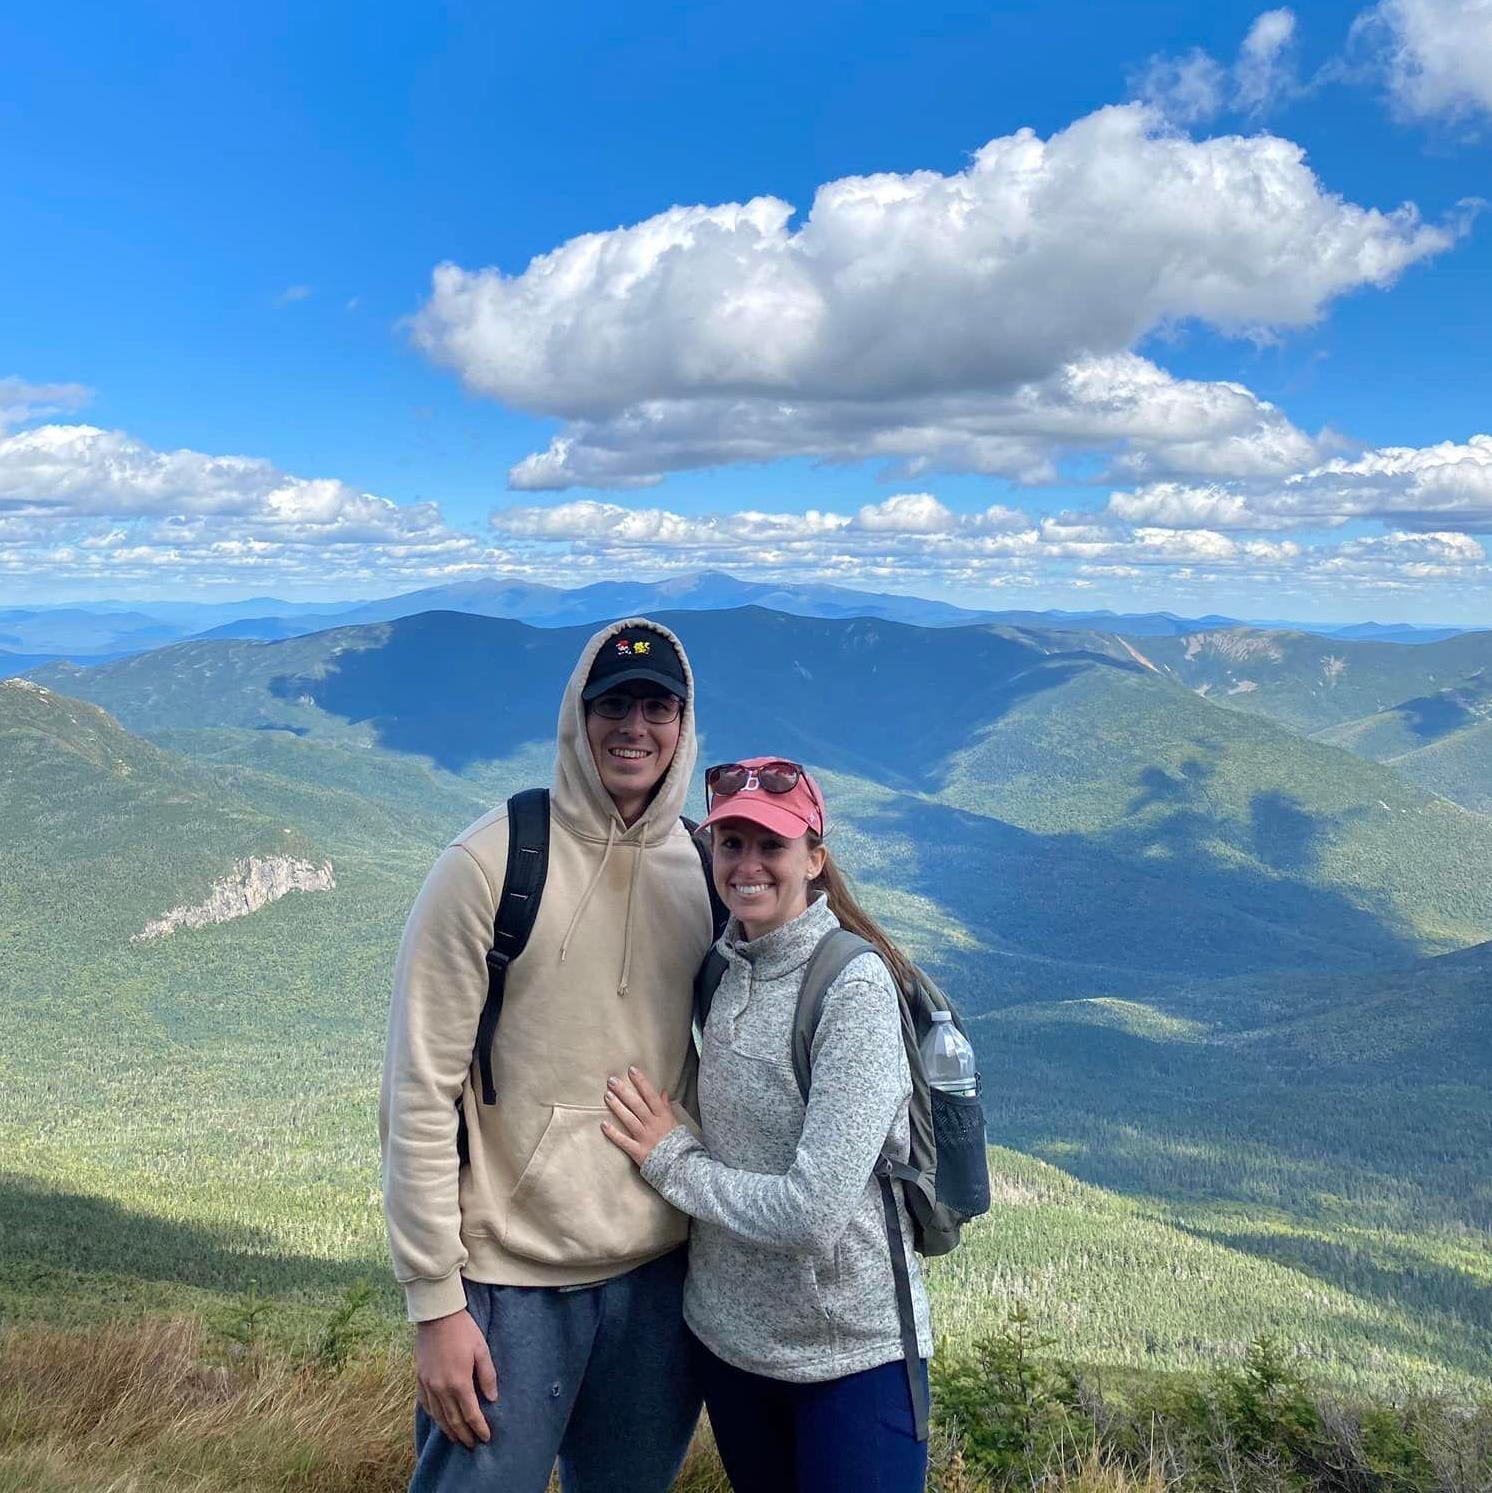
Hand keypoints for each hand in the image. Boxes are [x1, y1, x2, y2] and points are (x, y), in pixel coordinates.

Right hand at [414, 1308, 497, 1449]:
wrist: (437, 1316)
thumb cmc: (463, 1330)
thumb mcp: (482, 1349)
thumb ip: (487, 1376)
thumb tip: (492, 1399)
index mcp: (459, 1382)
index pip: (471, 1414)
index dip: (479, 1428)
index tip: (486, 1438)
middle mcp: (441, 1389)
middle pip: (453, 1420)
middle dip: (464, 1435)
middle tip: (472, 1444)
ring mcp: (428, 1385)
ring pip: (438, 1416)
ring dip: (448, 1430)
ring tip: (457, 1439)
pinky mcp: (419, 1379)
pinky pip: (425, 1405)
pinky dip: (434, 1416)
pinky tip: (439, 1420)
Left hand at [601, 1065, 677, 1166]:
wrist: (680, 1167)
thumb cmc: (677, 1143)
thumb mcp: (675, 1122)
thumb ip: (666, 1107)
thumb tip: (663, 1092)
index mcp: (663, 1116)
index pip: (650, 1095)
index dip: (641, 1082)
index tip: (631, 1070)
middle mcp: (653, 1125)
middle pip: (637, 1105)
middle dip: (624, 1091)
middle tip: (611, 1080)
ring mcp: (645, 1138)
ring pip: (629, 1119)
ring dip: (617, 1107)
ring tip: (607, 1096)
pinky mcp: (638, 1152)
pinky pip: (624, 1141)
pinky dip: (613, 1133)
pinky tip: (603, 1125)